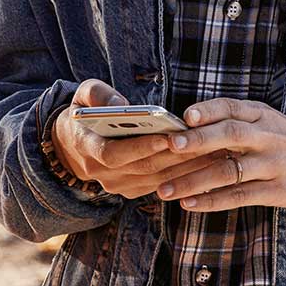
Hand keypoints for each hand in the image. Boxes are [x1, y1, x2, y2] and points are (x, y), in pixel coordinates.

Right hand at [50, 79, 236, 199]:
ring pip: (157, 180)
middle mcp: (101, 173)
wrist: (71, 147)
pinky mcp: (132, 191)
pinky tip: (207, 162)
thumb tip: (121, 104)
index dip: (141, 147)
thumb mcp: (82, 95)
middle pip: (144, 167)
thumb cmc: (83, 113)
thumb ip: (97, 94)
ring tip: (214, 151)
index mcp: (86, 147)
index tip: (167, 137)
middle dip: (176, 156)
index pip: (114, 153)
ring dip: (187, 168)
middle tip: (205, 143)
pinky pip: (162, 185)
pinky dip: (184, 175)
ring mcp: (117, 185)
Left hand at [149, 99, 285, 212]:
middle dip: (197, 140)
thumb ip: (238, 122)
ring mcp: (273, 164)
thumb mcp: (271, 123)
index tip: (184, 115)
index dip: (207, 110)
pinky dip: (212, 201)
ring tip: (165, 189)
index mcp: (262, 115)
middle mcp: (267, 136)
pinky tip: (190, 204)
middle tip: (169, 146)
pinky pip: (239, 195)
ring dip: (193, 180)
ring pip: (229, 170)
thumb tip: (189, 127)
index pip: (231, 107)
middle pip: (229, 134)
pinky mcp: (277, 191)